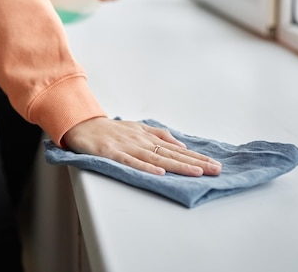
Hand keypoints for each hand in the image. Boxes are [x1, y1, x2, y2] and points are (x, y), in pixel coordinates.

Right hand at [62, 117, 222, 175]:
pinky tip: (159, 172)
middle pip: (172, 153)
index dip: (195, 157)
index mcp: (147, 136)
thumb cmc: (110, 129)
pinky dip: (145, 166)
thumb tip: (181, 145)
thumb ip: (158, 135)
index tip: (214, 165)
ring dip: (178, 165)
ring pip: (156, 157)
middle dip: (195, 162)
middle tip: (216, 170)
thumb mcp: (137, 128)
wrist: (82, 124)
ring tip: (197, 173)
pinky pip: (130, 160)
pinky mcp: (111, 152)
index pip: (176, 149)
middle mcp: (141, 141)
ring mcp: (126, 146)